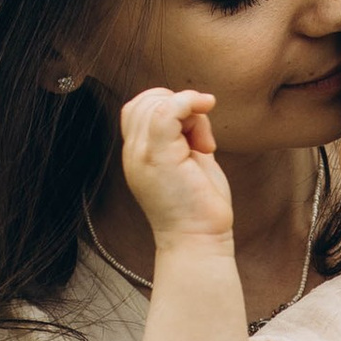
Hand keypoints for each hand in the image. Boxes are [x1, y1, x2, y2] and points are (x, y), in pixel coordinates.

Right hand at [119, 87, 233, 248]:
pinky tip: (208, 124)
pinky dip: (190, 104)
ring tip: (204, 147)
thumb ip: (185, 133)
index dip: (169, 106)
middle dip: (180, 108)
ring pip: (157, 102)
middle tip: (202, 142)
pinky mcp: (158, 156)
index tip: (195, 134)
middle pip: (145, 100)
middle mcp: (133, 152)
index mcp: (138, 153)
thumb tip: (196, 107)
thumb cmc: (200, 204)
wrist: (199, 240)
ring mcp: (141, 153)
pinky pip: (167, 110)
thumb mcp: (189, 159)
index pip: (138, 108)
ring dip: (190, 114)